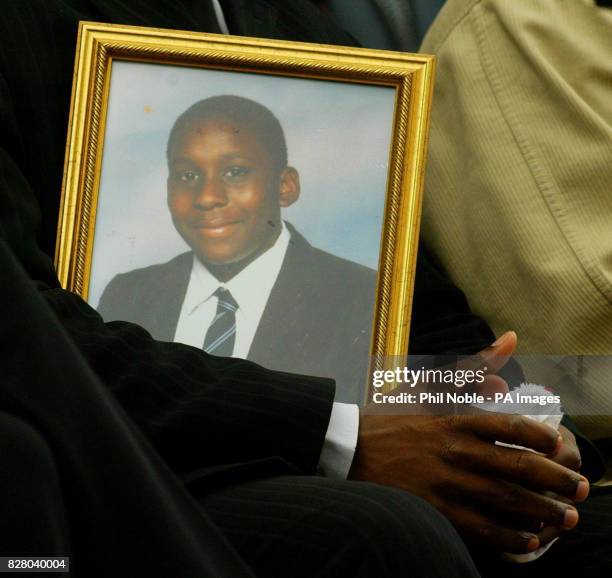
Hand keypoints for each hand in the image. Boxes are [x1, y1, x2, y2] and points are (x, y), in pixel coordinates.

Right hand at [352, 333, 589, 553]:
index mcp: (456, 420)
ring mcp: (446, 483)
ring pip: (507, 500)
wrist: (350, 450)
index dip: (543, 438)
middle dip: (557, 481)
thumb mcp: (427, 385)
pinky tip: (529, 539)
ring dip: (543, 511)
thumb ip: (472, 366)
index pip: (512, 427)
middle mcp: (456, 451)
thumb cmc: (392, 418)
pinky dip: (510, 536)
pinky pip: (482, 528)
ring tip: (566, 518)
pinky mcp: (436, 510)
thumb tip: (510, 342)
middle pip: (519, 467)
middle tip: (580, 489)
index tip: (558, 445)